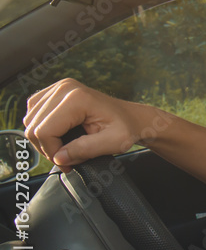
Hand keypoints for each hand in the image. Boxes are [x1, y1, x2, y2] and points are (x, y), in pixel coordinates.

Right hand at [23, 78, 156, 170]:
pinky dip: (41, 129)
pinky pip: (33, 114)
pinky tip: (59, 136)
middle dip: (47, 148)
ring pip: (29, 121)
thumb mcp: (113, 143)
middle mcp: (65, 88)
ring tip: (65, 148)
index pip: (44, 131)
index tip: (68, 162)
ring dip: (43, 140)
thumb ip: (85, 150)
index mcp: (78, 98)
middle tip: (67, 158)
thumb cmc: (127, 128)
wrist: (132, 118)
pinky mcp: (55, 92)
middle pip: (33, 126)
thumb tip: (59, 157)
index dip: (52, 151)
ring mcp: (59, 87)